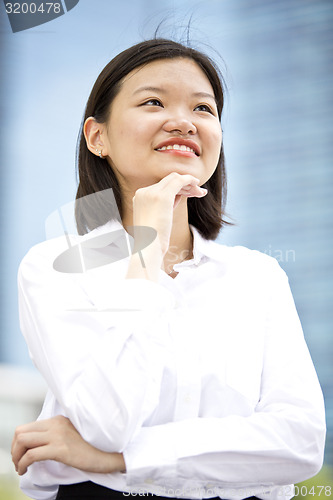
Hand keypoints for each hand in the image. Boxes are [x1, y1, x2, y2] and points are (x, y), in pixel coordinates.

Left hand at [11, 415, 125, 475]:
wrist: (110, 453)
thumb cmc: (92, 447)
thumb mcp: (71, 435)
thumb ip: (57, 433)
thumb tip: (40, 443)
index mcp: (58, 420)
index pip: (26, 427)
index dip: (18, 443)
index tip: (21, 455)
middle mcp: (56, 424)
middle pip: (20, 432)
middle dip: (14, 449)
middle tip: (18, 462)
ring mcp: (58, 435)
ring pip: (22, 441)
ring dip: (16, 457)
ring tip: (21, 468)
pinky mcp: (60, 449)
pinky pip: (31, 455)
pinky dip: (23, 464)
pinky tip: (26, 471)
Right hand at [133, 172, 205, 254]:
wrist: (148, 247)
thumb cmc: (153, 239)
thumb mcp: (155, 219)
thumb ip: (162, 207)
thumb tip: (177, 197)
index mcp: (140, 197)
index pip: (161, 186)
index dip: (176, 188)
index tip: (188, 194)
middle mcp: (143, 192)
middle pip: (167, 181)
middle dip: (184, 185)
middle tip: (198, 192)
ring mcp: (152, 192)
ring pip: (174, 179)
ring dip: (189, 184)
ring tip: (201, 192)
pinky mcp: (162, 196)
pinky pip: (178, 181)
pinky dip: (189, 180)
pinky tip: (197, 183)